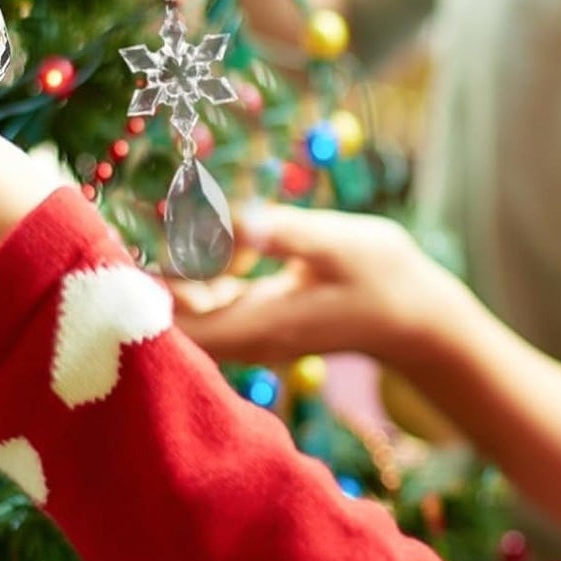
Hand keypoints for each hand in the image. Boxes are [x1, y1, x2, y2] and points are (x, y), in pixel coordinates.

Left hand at [172, 205, 465, 370]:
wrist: (416, 319)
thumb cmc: (384, 277)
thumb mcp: (339, 243)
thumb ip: (286, 233)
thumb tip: (239, 221)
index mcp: (260, 322)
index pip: (178, 321)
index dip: (150, 288)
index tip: (144, 244)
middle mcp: (246, 339)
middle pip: (172, 319)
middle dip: (160, 273)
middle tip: (172, 221)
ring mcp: (250, 335)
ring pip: (188, 313)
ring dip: (182, 271)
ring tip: (198, 223)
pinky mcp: (256, 323)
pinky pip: (209, 305)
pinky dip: (203, 275)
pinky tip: (223, 241)